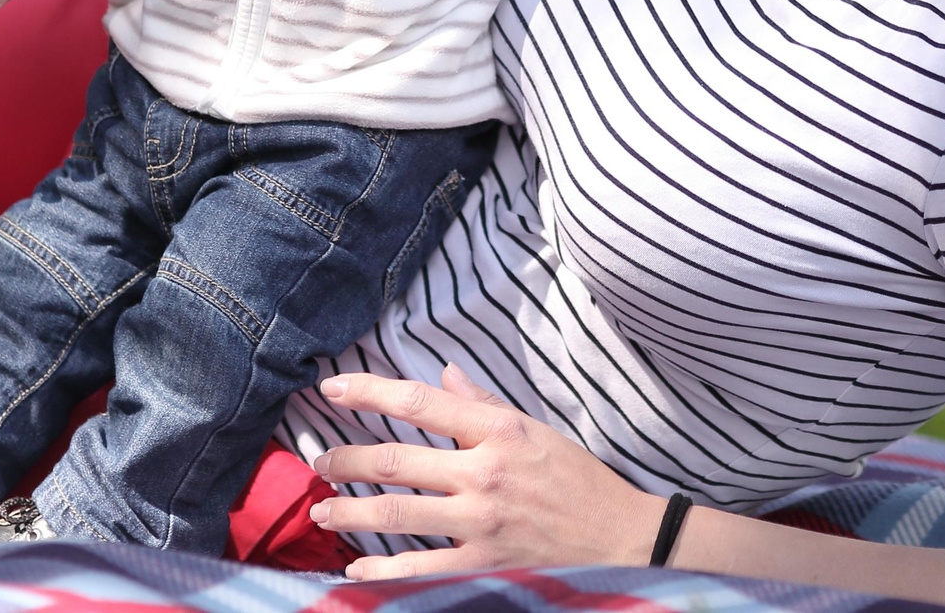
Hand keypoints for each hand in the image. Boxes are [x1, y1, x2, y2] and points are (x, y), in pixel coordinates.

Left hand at [307, 365, 665, 578]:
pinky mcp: (486, 565)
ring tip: (323, 509)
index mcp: (499, 430)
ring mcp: (483, 523)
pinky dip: (382, 570)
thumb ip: (484, 404)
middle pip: (396, 461)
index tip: (333, 388)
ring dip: (351, 512)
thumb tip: (446, 374)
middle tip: (319, 463)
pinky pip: (420, 569)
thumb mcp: (536, 430)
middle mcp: (486, 473)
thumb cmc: (579, 482)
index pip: (421, 402)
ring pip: (397, 514)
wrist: (625, 540)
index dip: (370, 391)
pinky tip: (355, 568)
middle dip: (347, 461)